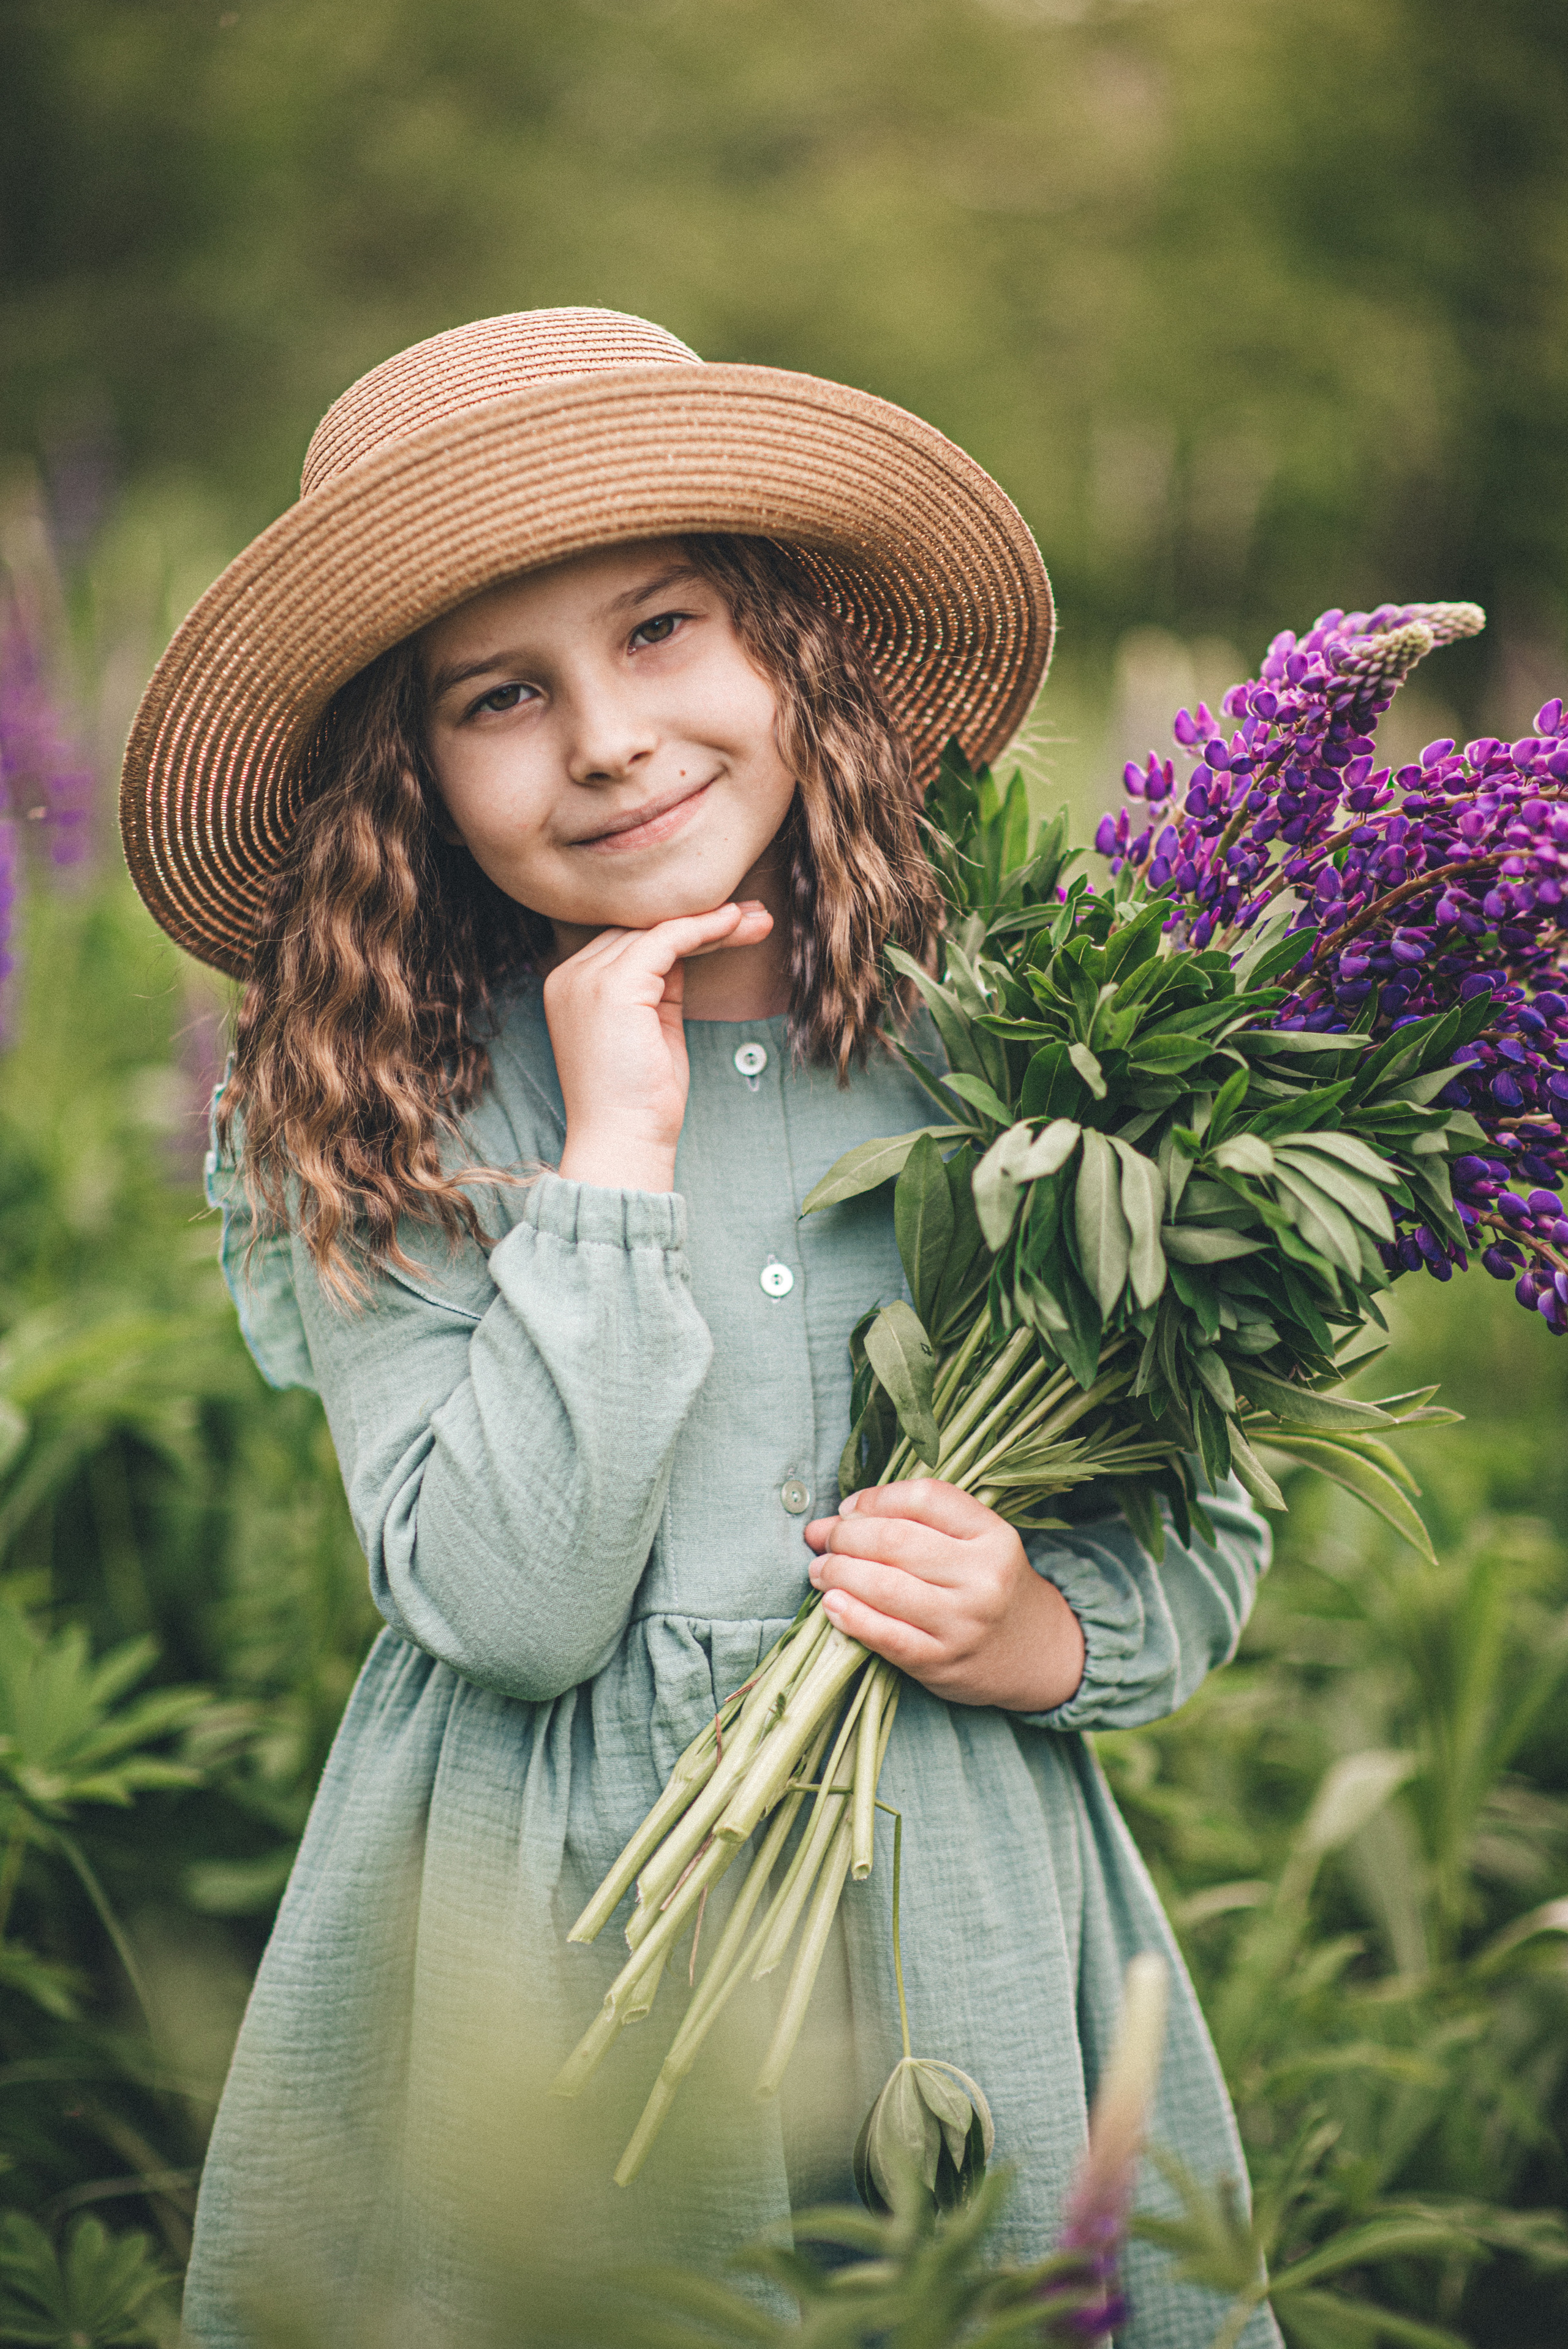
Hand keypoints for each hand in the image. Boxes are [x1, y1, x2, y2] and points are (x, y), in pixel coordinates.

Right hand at [544, 902, 772, 1191]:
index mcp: (573, 988)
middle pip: (642, 929)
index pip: (629, 941)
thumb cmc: (640, 1100)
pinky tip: (734, 924)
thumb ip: (659, 987)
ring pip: (657, 930)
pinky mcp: (612, 987)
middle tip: (752, 914)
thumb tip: (688, 946)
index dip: (681, 929)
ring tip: (758, 920)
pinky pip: (665, 940)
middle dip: (700, 919)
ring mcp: (586, 979)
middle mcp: (570, 977)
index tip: (729, 923)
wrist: (623, 1143)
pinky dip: (702, 929)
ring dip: (712, 921)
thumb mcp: (651, 1030)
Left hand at [803, 1479, 1085, 1712]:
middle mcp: (983, 1575)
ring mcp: (964, 1622)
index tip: (848, 1509)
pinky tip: (831, 1605)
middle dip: (845, 1536)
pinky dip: (850, 1617)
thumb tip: (831, 1519)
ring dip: (838, 1573)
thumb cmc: (989, 1587)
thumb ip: (914, 1522)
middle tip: (824, 1540)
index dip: (875, 1498)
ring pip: (884, 1586)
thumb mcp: (974, 1543)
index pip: (923, 1497)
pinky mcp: (943, 1662)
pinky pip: (885, 1636)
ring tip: (820, 1571)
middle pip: (894, 1540)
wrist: (1039, 1655)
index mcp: (992, 1534)